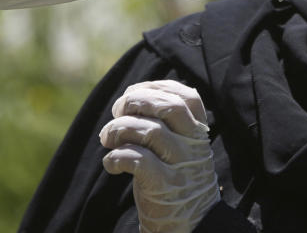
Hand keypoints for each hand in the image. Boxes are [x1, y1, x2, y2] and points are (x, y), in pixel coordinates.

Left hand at [101, 80, 219, 232]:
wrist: (191, 225)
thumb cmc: (178, 180)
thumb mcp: (185, 149)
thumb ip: (172, 124)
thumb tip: (134, 96)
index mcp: (200, 132)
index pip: (187, 96)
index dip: (156, 87)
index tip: (133, 92)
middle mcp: (194, 145)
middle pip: (168, 107)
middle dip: (135, 102)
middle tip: (117, 112)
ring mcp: (180, 164)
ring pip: (149, 131)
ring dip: (118, 129)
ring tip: (107, 139)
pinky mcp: (163, 186)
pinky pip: (137, 160)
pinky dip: (117, 157)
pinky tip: (111, 163)